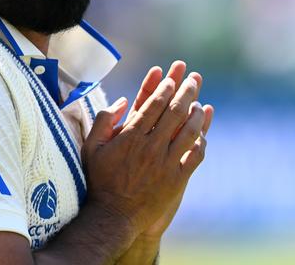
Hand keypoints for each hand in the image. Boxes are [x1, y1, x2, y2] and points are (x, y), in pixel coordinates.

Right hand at [81, 61, 208, 237]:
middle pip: (174, 112)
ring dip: (197, 114)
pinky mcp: (177, 179)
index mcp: (131, 136)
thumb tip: (123, 101)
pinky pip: (194, 156)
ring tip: (201, 103)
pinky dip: (201, 142)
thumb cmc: (100, 180)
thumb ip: (103, 121)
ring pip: (188, 132)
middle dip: (186, 92)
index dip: (164, 88)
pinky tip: (203, 135)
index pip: (153, 104)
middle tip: (193, 80)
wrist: (115, 216)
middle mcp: (151, 146)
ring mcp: (166, 163)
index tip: (171, 79)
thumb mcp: (91, 147)